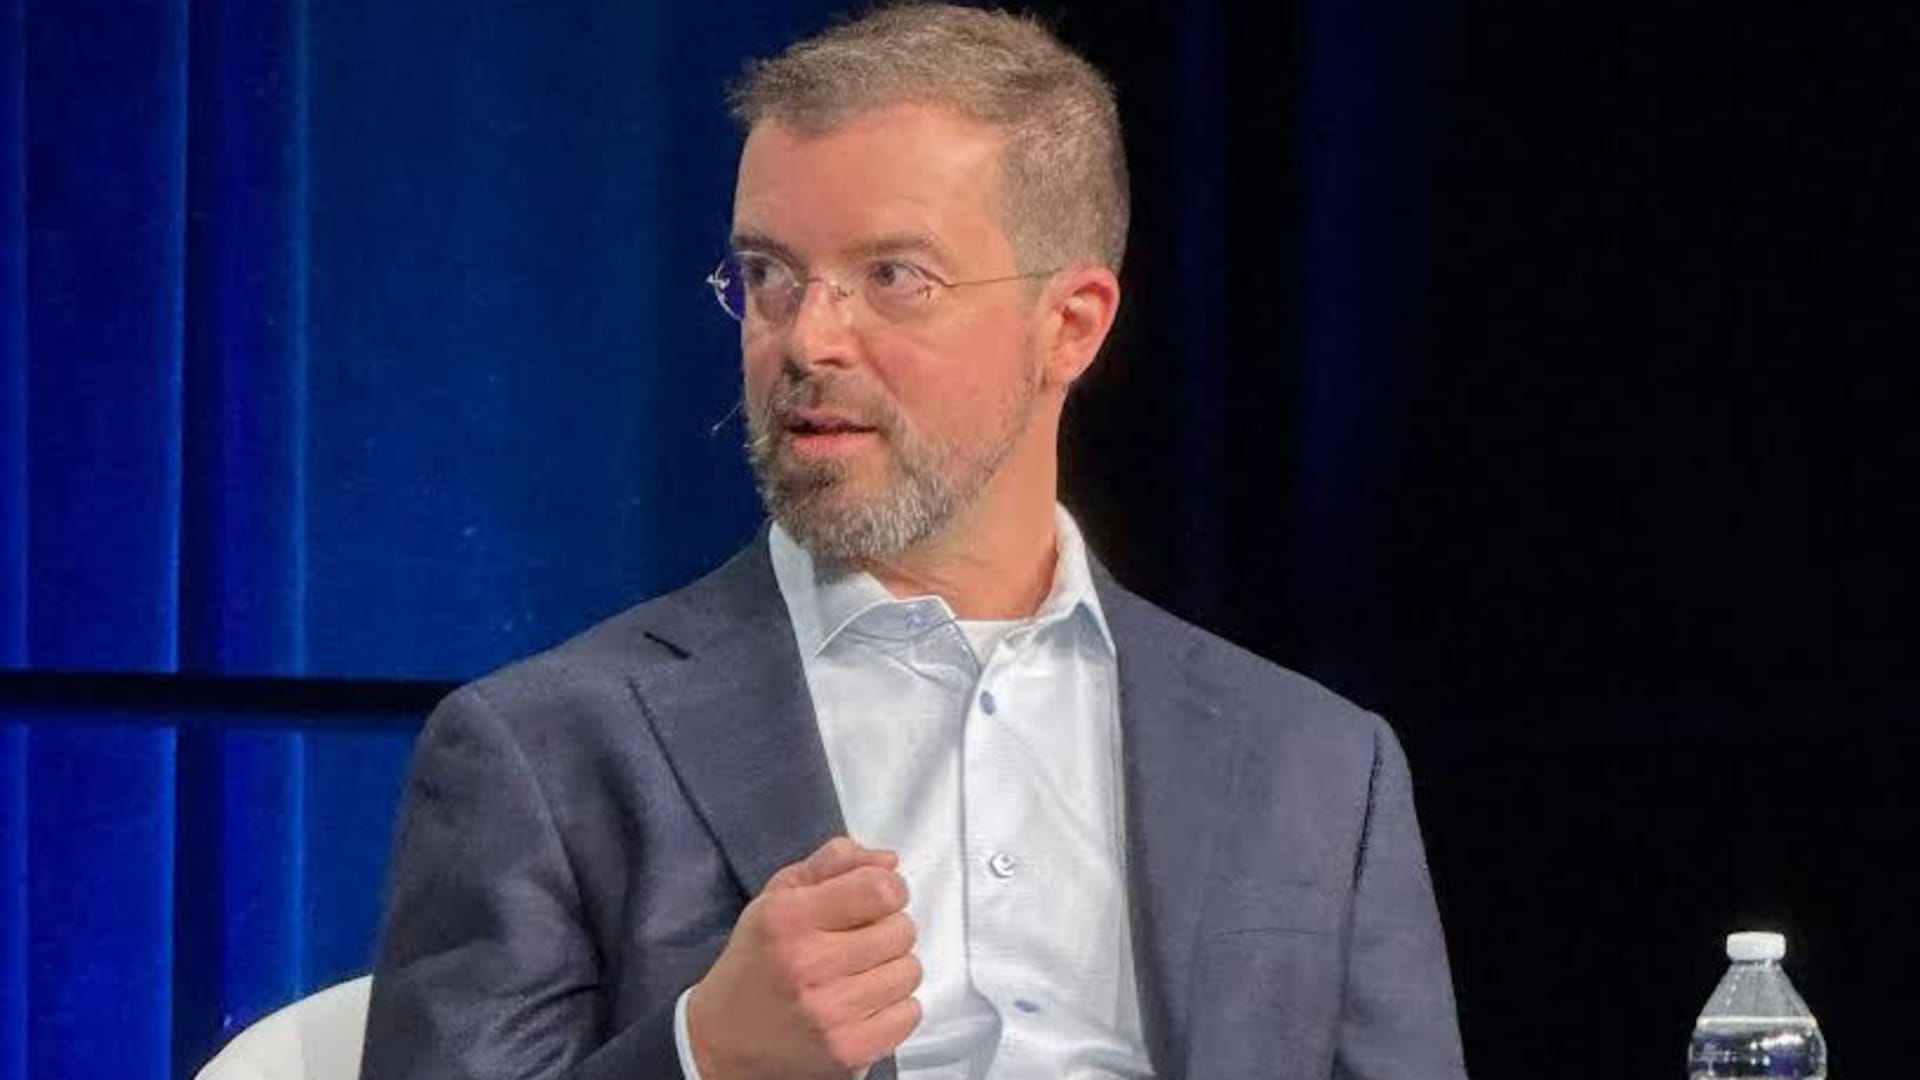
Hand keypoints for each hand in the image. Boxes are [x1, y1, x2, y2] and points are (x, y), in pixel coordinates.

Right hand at [686, 837, 921, 1079]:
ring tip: (858, 974)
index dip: (889, 890)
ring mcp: (829, 1012)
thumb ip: (834, 863)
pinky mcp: (848, 1050)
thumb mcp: (779, 895)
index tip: (875, 900)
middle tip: (857, 942)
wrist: (723, 1038)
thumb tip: (889, 862)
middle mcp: (807, 964)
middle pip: (902, 930)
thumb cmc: (758, 958)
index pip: (880, 889)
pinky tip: (863, 1003)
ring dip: (892, 969)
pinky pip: (909, 1014)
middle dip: (887, 930)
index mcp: (788, 917)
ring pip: (909, 971)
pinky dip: (894, 1007)